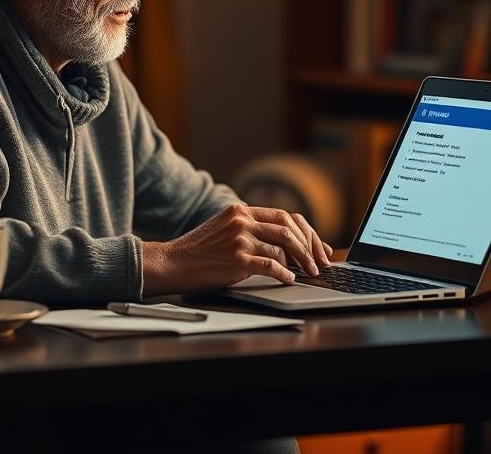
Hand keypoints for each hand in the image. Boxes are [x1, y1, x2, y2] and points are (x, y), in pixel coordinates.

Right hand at [141, 204, 333, 295]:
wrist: (171, 263)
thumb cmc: (198, 251)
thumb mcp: (223, 228)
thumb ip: (249, 229)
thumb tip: (284, 243)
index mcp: (240, 210)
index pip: (284, 216)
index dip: (305, 232)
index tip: (317, 246)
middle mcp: (242, 221)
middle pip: (288, 229)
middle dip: (309, 246)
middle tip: (319, 262)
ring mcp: (239, 239)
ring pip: (282, 247)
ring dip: (300, 262)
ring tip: (308, 273)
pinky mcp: (236, 260)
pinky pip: (270, 266)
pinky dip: (284, 274)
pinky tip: (289, 279)